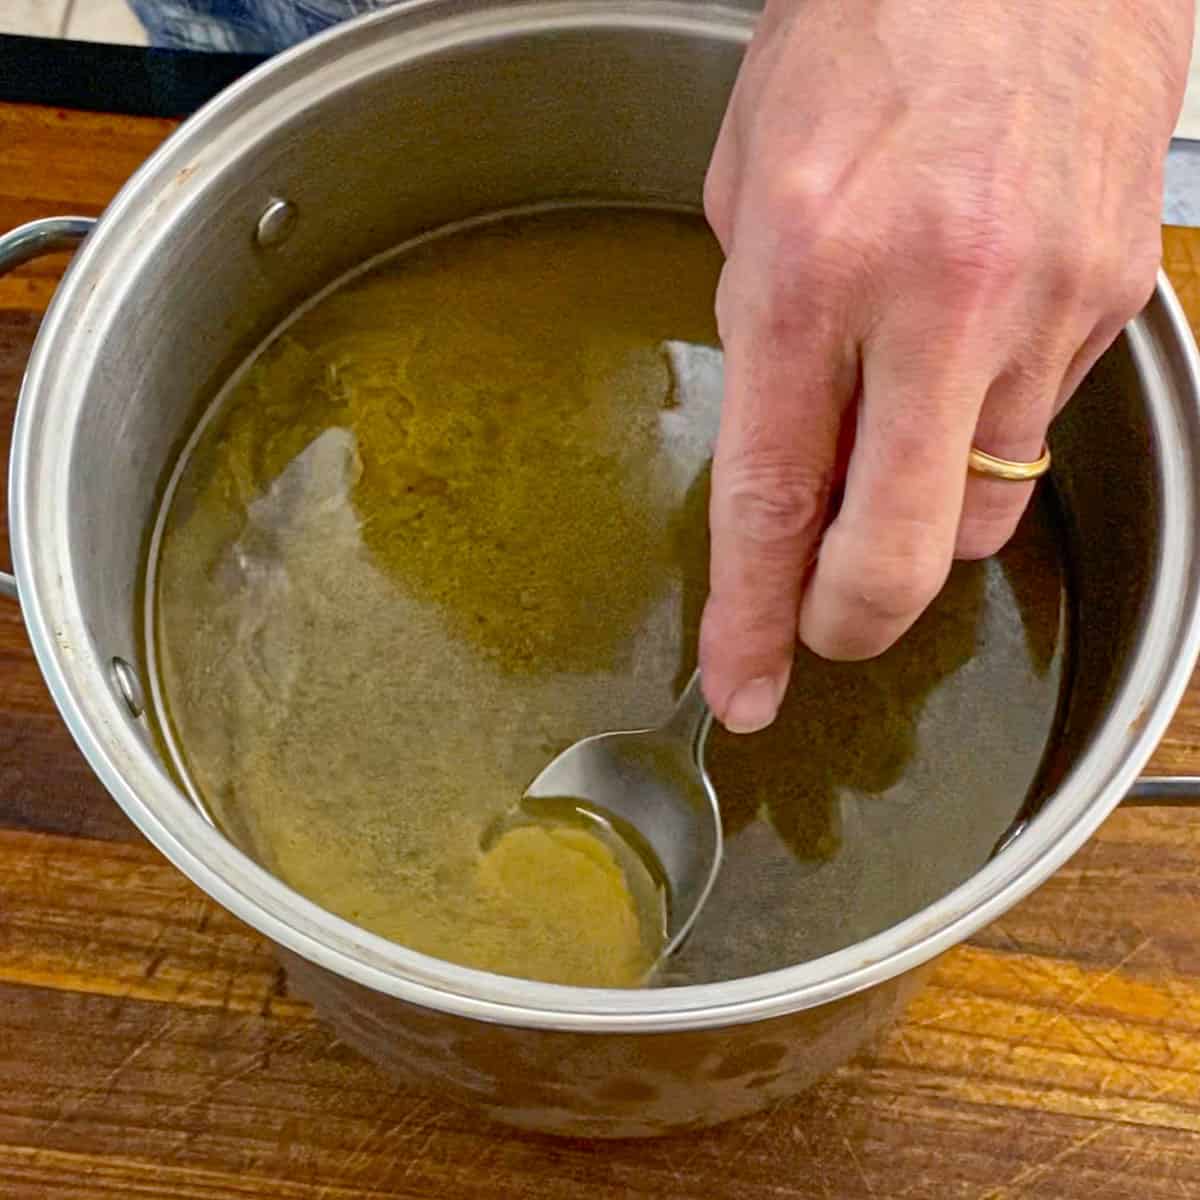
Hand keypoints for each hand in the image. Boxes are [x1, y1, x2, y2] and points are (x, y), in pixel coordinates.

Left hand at [700, 0, 1190, 732]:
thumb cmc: (866, 37)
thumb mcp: (752, 185)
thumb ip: (761, 336)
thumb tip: (787, 452)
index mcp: (808, 270)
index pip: (769, 501)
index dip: (750, 619)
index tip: (742, 688)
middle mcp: (933, 301)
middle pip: (897, 556)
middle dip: (847, 622)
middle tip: (819, 622)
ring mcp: (1040, 307)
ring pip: (978, 517)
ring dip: (919, 528)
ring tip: (889, 456)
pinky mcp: (1111, 302)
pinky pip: (1034, 431)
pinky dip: (978, 440)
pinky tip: (955, 372)